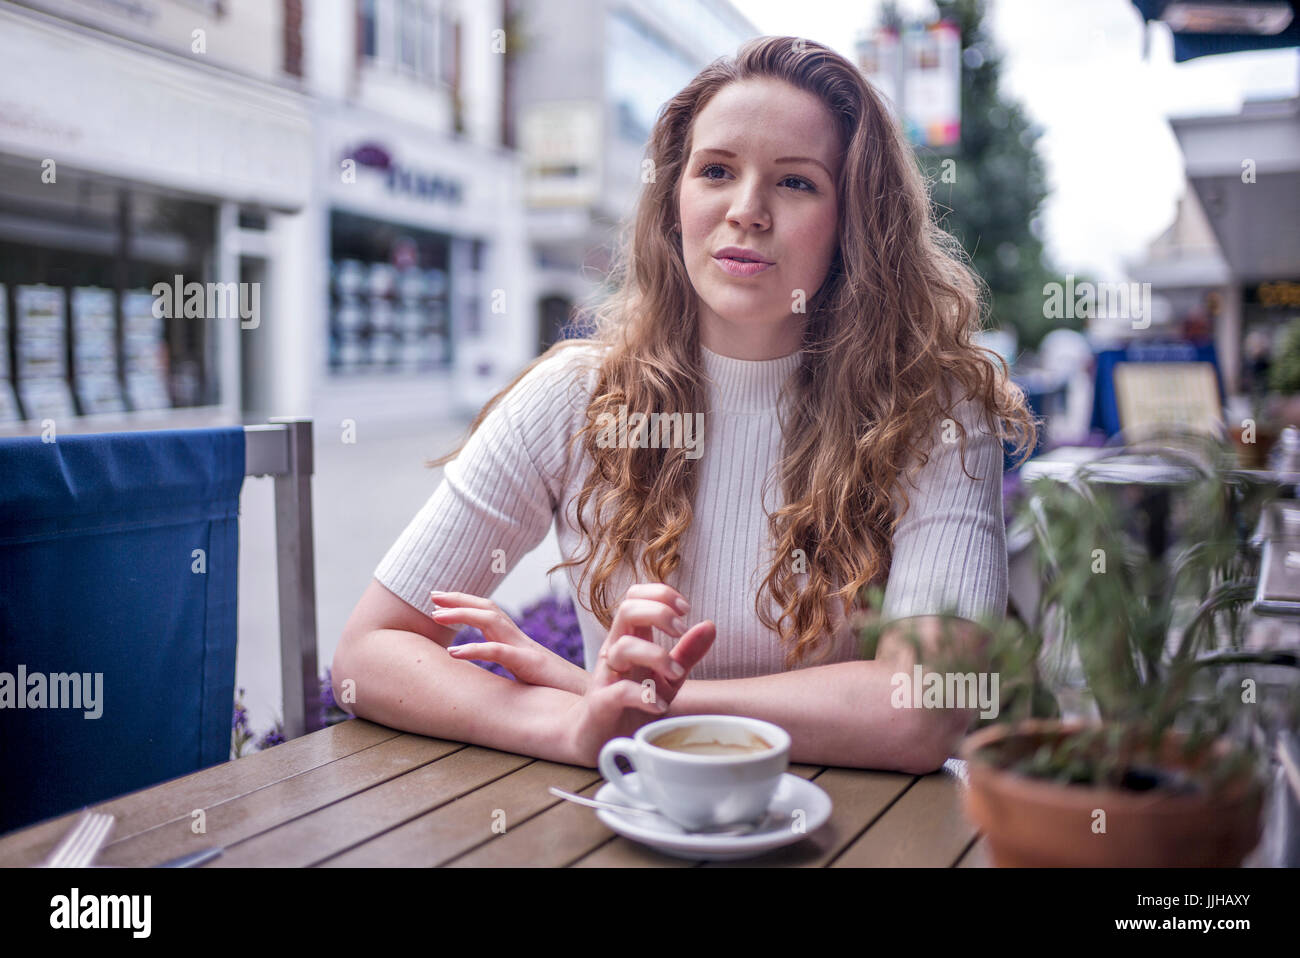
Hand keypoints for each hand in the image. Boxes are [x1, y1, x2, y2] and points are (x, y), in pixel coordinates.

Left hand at [432, 591, 589, 695]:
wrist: (598, 703)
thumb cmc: (566, 696)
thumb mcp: (533, 681)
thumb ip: (516, 673)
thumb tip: (494, 679)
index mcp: (521, 644)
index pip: (492, 614)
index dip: (468, 604)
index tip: (442, 601)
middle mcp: (523, 641)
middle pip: (489, 609)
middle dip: (459, 599)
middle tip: (432, 595)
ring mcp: (528, 650)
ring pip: (492, 622)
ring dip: (462, 615)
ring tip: (435, 616)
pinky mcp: (532, 665)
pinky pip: (500, 652)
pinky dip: (475, 649)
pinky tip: (453, 653)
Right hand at [596, 583, 714, 704]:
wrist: (602, 740)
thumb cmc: (635, 704)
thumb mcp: (669, 677)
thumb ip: (688, 651)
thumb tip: (710, 624)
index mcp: (630, 638)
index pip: (635, 596)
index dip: (661, 594)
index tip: (685, 610)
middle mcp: (615, 650)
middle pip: (627, 609)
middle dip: (659, 613)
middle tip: (680, 631)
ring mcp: (606, 676)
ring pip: (623, 647)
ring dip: (657, 655)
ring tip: (676, 673)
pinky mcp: (601, 704)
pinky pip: (619, 690)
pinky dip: (644, 696)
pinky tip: (659, 705)